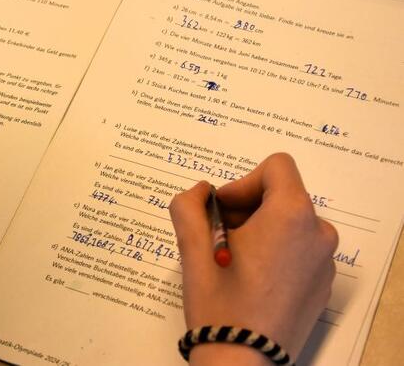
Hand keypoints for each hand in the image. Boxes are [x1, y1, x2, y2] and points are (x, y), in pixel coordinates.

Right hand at [169, 153, 337, 364]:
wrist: (242, 363)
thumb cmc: (219, 302)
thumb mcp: (192, 250)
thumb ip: (189, 206)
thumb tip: (199, 193)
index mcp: (291, 215)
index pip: (276, 167)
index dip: (242, 182)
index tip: (222, 211)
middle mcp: (318, 232)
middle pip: (282, 195)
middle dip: (247, 208)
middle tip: (219, 237)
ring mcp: (325, 260)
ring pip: (289, 222)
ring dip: (259, 230)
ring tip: (232, 260)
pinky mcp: (323, 283)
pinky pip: (299, 248)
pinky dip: (274, 251)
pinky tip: (250, 279)